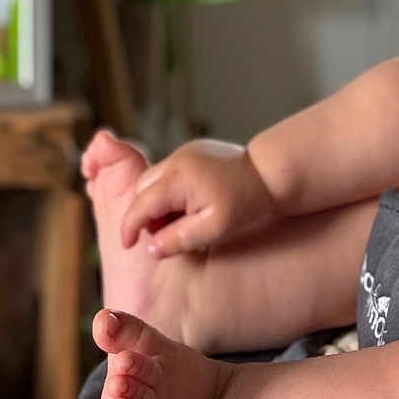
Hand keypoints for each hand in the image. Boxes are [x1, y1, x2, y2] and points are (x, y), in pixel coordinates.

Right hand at [119, 139, 279, 254]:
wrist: (271, 173)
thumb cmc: (246, 203)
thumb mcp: (214, 228)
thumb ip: (180, 239)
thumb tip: (151, 248)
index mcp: (179, 178)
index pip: (141, 204)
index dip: (130, 227)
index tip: (127, 246)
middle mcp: (178, 159)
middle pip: (142, 189)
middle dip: (143, 214)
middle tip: (162, 235)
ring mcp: (186, 151)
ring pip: (153, 179)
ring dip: (155, 202)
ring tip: (178, 222)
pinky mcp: (193, 150)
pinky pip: (168, 172)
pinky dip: (168, 191)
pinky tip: (187, 207)